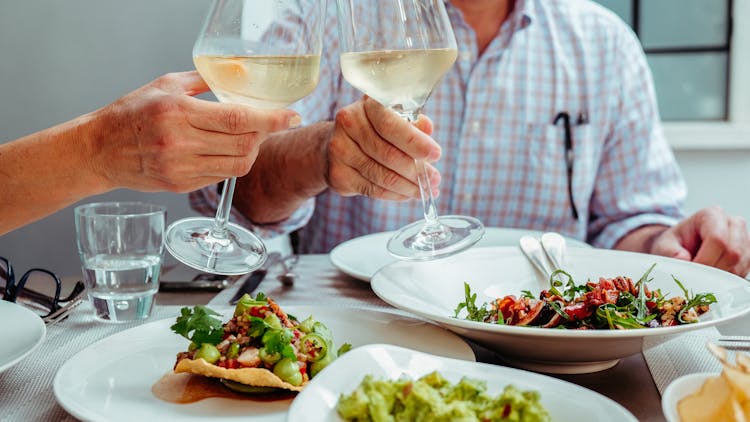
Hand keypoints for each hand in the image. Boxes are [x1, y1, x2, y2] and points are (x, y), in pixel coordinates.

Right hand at [90, 71, 299, 192]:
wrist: (100, 150)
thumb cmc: (131, 114)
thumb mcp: (165, 85)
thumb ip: (204, 81)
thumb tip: (238, 76)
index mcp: (178, 112)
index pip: (238, 119)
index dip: (271, 120)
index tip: (291, 116)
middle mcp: (180, 143)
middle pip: (244, 144)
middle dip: (265, 134)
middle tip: (268, 124)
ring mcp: (181, 168)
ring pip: (238, 165)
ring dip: (252, 151)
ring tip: (248, 138)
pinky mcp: (181, 185)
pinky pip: (221, 176)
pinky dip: (232, 163)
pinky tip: (226, 150)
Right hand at [325, 96, 441, 199]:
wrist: (334, 144)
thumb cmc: (373, 130)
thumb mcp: (394, 119)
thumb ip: (411, 123)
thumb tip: (427, 128)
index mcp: (367, 105)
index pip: (390, 124)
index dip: (415, 142)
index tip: (436, 154)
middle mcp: (349, 124)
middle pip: (388, 154)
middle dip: (416, 170)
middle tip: (434, 179)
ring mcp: (340, 150)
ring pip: (382, 176)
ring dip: (408, 186)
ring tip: (424, 190)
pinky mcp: (338, 174)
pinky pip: (373, 189)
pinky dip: (394, 194)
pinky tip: (406, 194)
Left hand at [650, 207, 749, 276]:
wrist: (681, 247)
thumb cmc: (674, 244)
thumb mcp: (664, 245)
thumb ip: (670, 252)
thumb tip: (683, 260)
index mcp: (712, 215)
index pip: (718, 239)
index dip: (705, 259)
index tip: (692, 270)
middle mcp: (733, 224)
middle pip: (733, 252)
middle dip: (713, 270)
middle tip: (696, 278)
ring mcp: (744, 239)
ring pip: (741, 264)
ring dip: (721, 278)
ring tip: (702, 276)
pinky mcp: (749, 256)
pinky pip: (743, 272)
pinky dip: (727, 281)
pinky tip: (713, 278)